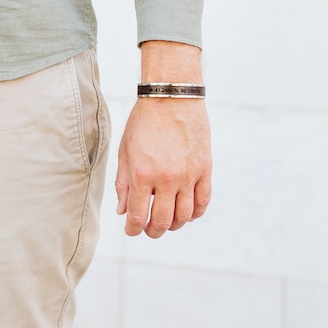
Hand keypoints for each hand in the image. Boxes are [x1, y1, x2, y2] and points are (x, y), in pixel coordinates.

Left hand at [115, 40, 211, 237]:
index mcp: (143, 175)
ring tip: (167, 221)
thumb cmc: (143, 122)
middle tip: (149, 230)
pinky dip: (195, 213)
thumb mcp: (125, 151)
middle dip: (153, 231)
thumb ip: (123, 183)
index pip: (138, 216)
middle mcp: (167, 179)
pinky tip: (186, 212)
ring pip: (185, 216)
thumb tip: (123, 211)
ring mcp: (189, 175)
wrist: (171, 96)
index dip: (133, 229)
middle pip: (163, 222)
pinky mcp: (205, 169)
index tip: (132, 231)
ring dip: (174, 225)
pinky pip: (203, 201)